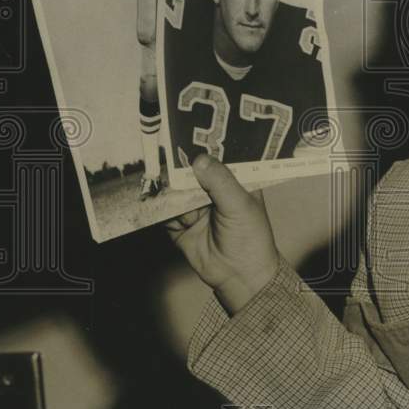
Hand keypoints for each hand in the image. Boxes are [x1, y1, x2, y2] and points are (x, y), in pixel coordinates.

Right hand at [166, 154, 280, 315]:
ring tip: (162, 184)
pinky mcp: (179, 225)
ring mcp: (195, 207)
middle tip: (166, 157)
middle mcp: (213, 190)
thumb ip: (220, 182)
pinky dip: (161, 210)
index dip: (203, 147)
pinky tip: (158, 205)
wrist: (239, 277)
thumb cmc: (250, 239)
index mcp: (235, 180)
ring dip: (169, 190)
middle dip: (179, 168)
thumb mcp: (240, 206)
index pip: (217, 157)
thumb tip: (199, 160)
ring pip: (175, 191)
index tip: (186, 132)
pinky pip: (165, 212)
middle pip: (191, 173)